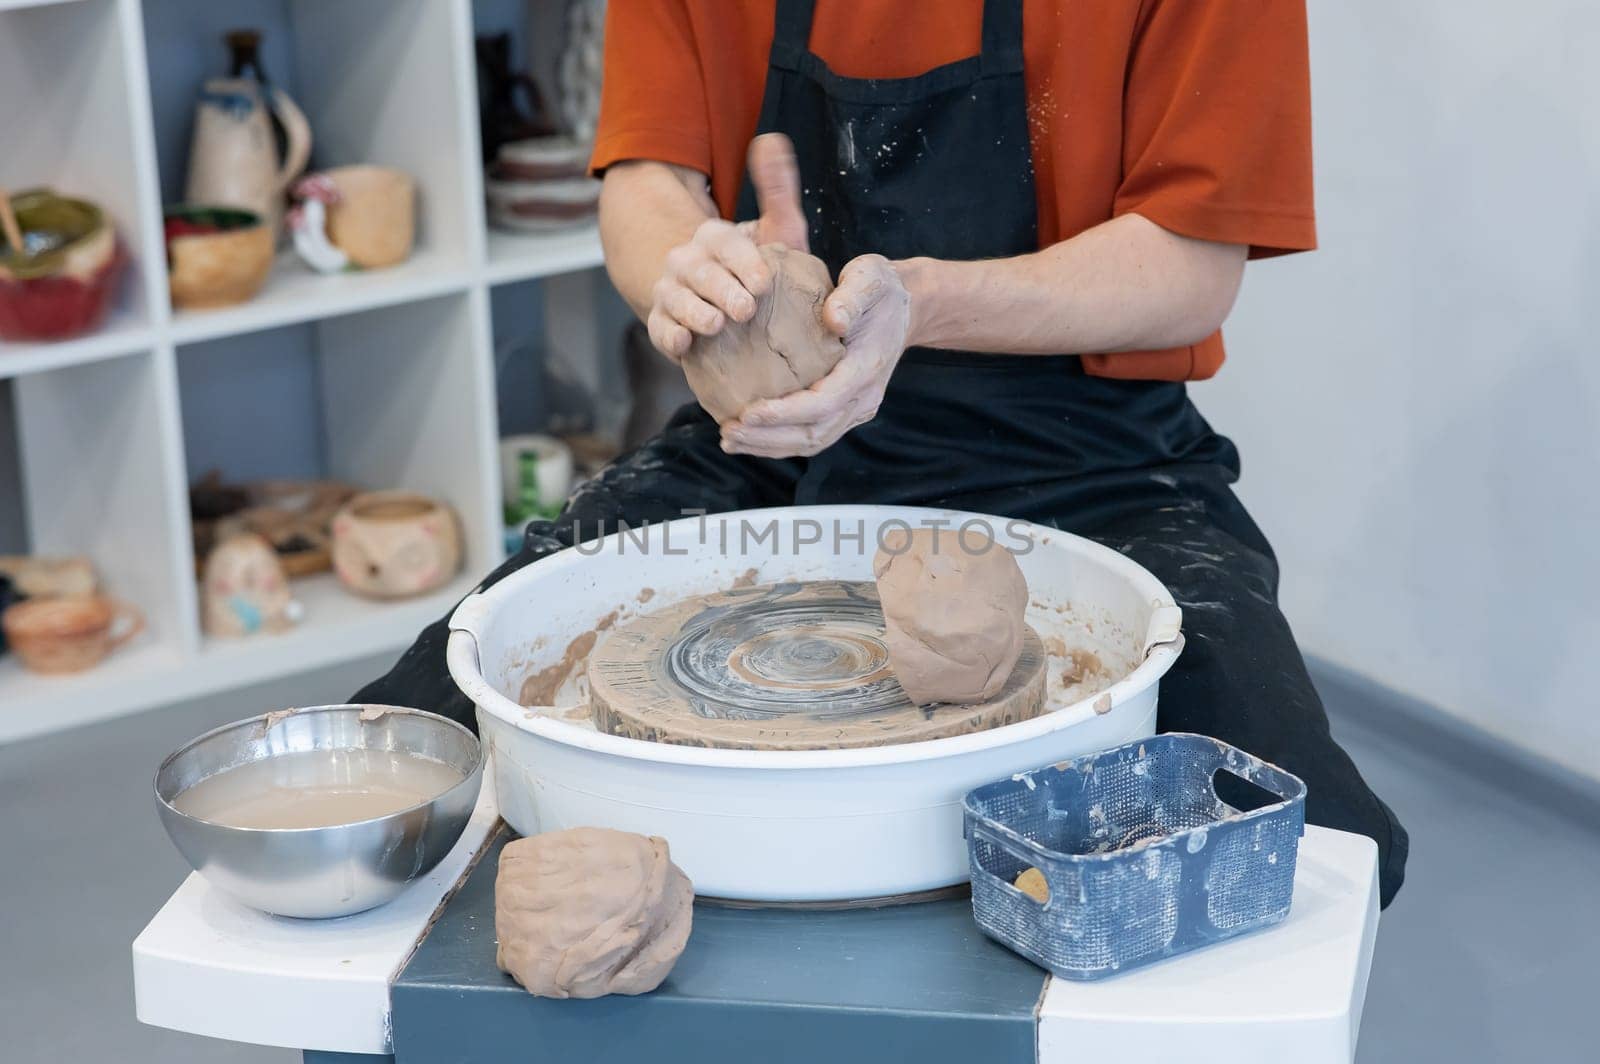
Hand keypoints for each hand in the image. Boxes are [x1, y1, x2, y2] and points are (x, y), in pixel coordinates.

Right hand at [646, 134, 809, 359]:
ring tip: (715, 325)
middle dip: (721, 288)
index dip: (743, 261)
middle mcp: (688, 262)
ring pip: (675, 298)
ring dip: (694, 311)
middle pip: (699, 271)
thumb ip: (777, 191)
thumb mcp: (776, 232)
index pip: (725, 243)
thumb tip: (772, 139)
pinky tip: (683, 343)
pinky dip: (668, 336)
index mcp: (715, 238)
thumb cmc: (758, 272)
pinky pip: (660, 329)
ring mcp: (672, 293)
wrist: (729, 310)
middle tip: (746, 308)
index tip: (764, 281)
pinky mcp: (665, 325)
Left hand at [721, 254, 911, 457]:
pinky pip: (812, 435)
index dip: (785, 413)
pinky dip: (778, 441)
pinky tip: (747, 436)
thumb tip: (833, 318)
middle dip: (768, 437)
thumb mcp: (869, 278)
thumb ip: (852, 297)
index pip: (823, 403)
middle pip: (814, 434)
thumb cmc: (879, 289)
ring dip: (769, 446)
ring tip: (730, 440)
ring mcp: (856, 410)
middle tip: (728, 432)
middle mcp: (863, 398)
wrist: (904, 309)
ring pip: (812, 442)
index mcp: (865, 369)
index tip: (747, 413)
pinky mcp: (845, 412)